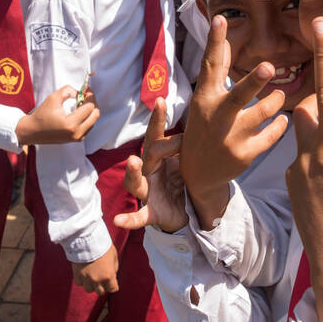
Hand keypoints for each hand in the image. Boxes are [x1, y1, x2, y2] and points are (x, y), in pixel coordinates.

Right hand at [16, 85, 99, 144]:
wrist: (33, 131)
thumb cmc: (42, 115)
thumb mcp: (53, 98)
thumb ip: (68, 90)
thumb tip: (80, 92)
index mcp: (71, 124)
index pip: (89, 107)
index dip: (90, 96)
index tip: (87, 89)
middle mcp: (76, 133)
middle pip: (95, 115)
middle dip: (93, 102)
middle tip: (86, 95)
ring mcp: (77, 138)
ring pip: (93, 121)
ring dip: (90, 110)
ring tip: (80, 103)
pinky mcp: (76, 139)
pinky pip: (89, 126)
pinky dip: (87, 118)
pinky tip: (79, 111)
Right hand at [73, 245, 118, 294]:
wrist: (87, 239)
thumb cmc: (103, 246)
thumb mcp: (114, 256)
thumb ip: (114, 268)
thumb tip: (113, 275)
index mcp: (109, 276)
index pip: (113, 289)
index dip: (113, 285)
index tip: (111, 281)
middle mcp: (98, 280)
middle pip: (101, 292)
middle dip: (102, 286)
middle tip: (102, 279)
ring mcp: (86, 278)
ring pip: (89, 289)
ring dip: (91, 285)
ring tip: (92, 276)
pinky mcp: (77, 275)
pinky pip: (79, 283)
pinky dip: (82, 280)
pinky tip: (84, 273)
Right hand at [115, 98, 187, 232]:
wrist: (185, 212)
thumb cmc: (183, 180)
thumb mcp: (186, 161)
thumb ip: (189, 144)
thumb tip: (205, 119)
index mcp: (158, 158)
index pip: (155, 136)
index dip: (156, 119)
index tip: (160, 101)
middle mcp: (149, 173)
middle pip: (148, 155)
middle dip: (158, 146)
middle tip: (181, 139)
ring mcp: (148, 193)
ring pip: (135, 183)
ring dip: (133, 173)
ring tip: (133, 162)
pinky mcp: (152, 213)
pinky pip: (138, 217)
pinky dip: (128, 219)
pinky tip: (117, 220)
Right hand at [181, 15, 287, 227]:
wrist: (198, 174)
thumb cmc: (205, 127)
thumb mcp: (205, 99)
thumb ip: (218, 70)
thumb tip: (224, 36)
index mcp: (204, 98)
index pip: (210, 66)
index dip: (215, 42)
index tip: (220, 18)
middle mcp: (216, 116)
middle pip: (237, 96)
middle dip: (253, 81)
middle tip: (268, 67)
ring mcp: (230, 137)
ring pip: (262, 114)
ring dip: (275, 101)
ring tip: (277, 96)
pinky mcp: (244, 155)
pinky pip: (271, 135)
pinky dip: (279, 125)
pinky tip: (281, 121)